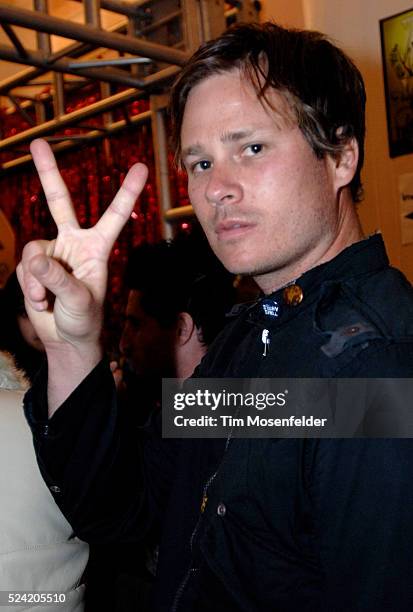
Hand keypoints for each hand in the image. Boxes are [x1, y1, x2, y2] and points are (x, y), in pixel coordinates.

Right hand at [17, 139, 147, 409]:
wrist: (65, 339)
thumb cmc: (84, 319)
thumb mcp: (79, 300)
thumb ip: (57, 279)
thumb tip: (32, 258)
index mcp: (97, 247)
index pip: (114, 215)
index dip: (127, 192)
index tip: (141, 166)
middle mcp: (74, 243)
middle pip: (59, 202)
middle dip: (47, 172)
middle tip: (37, 142)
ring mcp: (52, 253)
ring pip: (33, 250)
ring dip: (37, 280)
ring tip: (48, 300)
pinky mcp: (33, 267)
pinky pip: (23, 268)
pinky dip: (29, 287)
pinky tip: (40, 301)